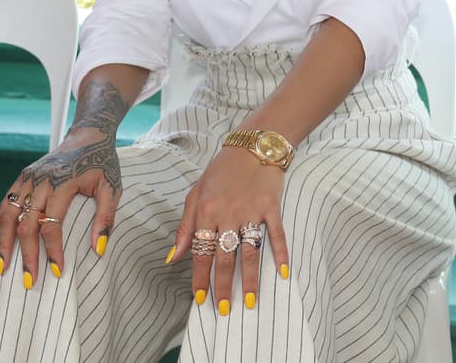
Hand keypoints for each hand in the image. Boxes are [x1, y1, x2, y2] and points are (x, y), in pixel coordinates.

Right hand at [0, 127, 122, 287]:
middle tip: (28, 279)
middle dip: (26, 255)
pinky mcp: (23, 177)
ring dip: (3, 242)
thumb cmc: (102, 162)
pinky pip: (6, 203)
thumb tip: (98, 249)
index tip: (58, 269)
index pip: (51, 225)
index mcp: (62, 183)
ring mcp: (28, 178)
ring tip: (2, 266)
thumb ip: (106, 218)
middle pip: (25, 224)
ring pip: (8, 214)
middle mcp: (40, 181)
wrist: (89, 136)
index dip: (53, 250)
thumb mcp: (112, 188)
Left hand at [169, 148, 288, 314]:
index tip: (200, 299)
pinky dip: (280, 254)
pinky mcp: (271, 207)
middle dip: (223, 286)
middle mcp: (227, 214)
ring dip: (249, 279)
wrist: (252, 146)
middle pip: (224, 258)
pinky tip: (282, 273)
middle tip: (224, 309)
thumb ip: (185, 227)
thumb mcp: (195, 195)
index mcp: (206, 212)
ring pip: (249, 252)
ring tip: (250, 301)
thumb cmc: (221, 171)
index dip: (200, 278)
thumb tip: (174, 257)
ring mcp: (251, 211)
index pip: (201, 253)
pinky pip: (276, 235)